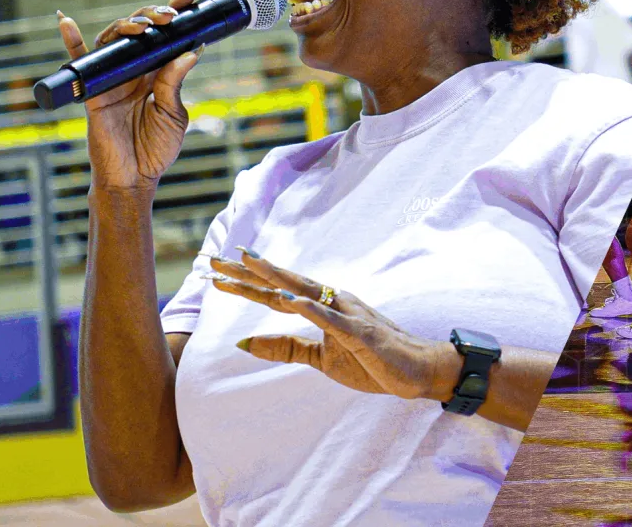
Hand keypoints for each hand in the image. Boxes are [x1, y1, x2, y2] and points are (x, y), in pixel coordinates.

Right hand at [61, 0, 202, 190]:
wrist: (134, 177)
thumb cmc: (156, 148)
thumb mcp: (174, 115)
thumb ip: (175, 84)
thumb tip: (190, 51)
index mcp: (158, 72)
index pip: (168, 35)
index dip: (178, 9)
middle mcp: (135, 69)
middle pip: (141, 30)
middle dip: (156, 15)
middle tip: (171, 14)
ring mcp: (113, 77)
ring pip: (114, 39)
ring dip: (128, 25)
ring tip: (145, 25)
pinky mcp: (93, 91)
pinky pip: (80, 63)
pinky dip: (71, 41)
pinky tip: (65, 21)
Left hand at [208, 250, 457, 403]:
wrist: (417, 370)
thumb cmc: (373, 361)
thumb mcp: (322, 358)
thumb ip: (286, 348)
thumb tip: (243, 344)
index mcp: (323, 307)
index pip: (276, 293)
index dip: (246, 283)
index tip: (216, 273)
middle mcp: (332, 301)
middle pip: (283, 284)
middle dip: (248, 272)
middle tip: (214, 261)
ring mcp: (347, 314)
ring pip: (304, 292)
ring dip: (276, 279)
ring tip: (249, 265)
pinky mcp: (360, 332)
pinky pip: (332, 319)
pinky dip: (311, 309)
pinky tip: (291, 301)